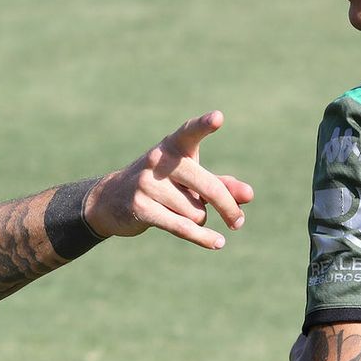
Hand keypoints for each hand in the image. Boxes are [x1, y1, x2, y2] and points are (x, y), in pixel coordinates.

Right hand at [85, 110, 253, 248]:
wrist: (111, 199)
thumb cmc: (163, 184)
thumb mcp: (191, 180)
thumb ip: (222, 185)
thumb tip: (249, 195)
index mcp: (174, 146)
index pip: (190, 132)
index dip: (204, 125)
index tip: (219, 118)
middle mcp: (159, 160)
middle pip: (208, 187)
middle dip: (227, 207)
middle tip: (238, 222)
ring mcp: (147, 183)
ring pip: (196, 212)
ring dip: (198, 219)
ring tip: (180, 211)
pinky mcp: (141, 207)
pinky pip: (181, 226)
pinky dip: (202, 237)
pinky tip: (217, 243)